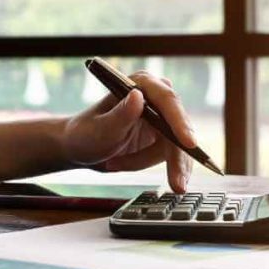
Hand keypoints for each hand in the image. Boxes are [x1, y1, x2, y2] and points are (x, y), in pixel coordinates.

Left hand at [61, 71, 195, 191]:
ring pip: (174, 146)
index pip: (167, 101)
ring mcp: (161, 117)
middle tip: (177, 184)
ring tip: (116, 164)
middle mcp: (155, 97)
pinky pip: (169, 155)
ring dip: (146, 161)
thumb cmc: (85, 134)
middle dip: (175, 158)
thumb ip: (120, 115)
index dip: (180, 122)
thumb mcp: (100, 129)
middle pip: (178, 127)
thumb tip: (138, 96)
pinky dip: (146, 164)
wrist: (80, 148)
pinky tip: (122, 164)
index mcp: (140, 84)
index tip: (188, 143)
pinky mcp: (163, 135)